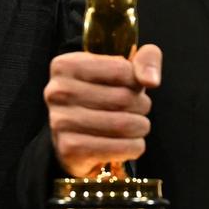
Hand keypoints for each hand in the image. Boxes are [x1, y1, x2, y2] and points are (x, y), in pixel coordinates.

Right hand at [44, 45, 160, 177]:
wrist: (77, 137)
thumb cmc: (104, 95)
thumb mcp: (123, 68)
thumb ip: (145, 59)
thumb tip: (150, 80)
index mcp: (67, 65)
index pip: (121, 70)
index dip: (137, 82)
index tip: (132, 87)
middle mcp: (57, 91)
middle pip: (124, 98)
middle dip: (141, 106)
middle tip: (137, 109)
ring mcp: (60, 121)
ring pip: (124, 124)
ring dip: (140, 127)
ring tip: (135, 126)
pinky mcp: (69, 149)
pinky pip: (119, 148)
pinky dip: (134, 147)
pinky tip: (128, 143)